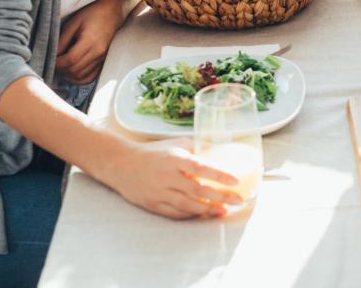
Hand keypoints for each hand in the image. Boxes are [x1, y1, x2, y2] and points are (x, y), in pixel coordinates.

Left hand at [56, 0, 127, 83]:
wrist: (112, 12)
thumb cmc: (92, 14)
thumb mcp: (73, 23)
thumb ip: (62, 40)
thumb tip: (53, 55)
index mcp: (90, 41)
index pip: (70, 60)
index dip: (57, 63)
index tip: (51, 59)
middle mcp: (98, 52)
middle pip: (75, 70)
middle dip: (61, 70)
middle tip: (54, 63)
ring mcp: (102, 58)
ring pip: (82, 77)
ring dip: (69, 75)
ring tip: (62, 67)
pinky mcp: (103, 61)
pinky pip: (90, 77)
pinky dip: (79, 78)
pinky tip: (72, 72)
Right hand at [106, 138, 242, 218]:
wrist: (122, 165)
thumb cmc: (153, 153)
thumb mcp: (174, 144)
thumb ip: (194, 148)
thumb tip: (219, 148)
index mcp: (174, 159)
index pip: (200, 167)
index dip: (219, 175)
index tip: (235, 181)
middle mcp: (167, 176)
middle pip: (198, 190)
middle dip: (220, 197)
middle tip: (238, 200)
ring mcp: (159, 192)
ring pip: (188, 205)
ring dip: (208, 209)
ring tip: (224, 211)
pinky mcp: (153, 204)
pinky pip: (176, 213)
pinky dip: (191, 215)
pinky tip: (204, 214)